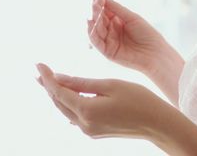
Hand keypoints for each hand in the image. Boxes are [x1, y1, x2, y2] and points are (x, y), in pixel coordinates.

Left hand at [36, 63, 167, 139]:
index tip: (39, 64)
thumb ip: (83, 83)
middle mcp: (83, 124)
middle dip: (49, 86)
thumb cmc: (138, 99)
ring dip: (58, 95)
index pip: (58, 91)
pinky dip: (69, 103)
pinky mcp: (96, 132)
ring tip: (49, 81)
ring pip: (66, 110)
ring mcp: (89, 130)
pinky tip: (69, 96)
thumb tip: (59, 78)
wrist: (157, 123)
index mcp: (86, 110)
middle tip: (40, 71)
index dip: (47, 77)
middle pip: (59, 102)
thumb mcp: (110, 85)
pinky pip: (76, 116)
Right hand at [88, 0, 169, 74]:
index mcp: (118, 21)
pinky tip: (90, 23)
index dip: (101, 2)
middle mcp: (112, 30)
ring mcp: (109, 41)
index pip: (106, 10)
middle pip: (100, 19)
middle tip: (95, 1)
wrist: (155, 53)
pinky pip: (96, 42)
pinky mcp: (107, 52)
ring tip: (94, 8)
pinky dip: (92, 32)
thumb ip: (116, 8)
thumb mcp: (131, 17)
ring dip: (94, 19)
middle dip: (97, 9)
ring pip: (97, 29)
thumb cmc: (147, 33)